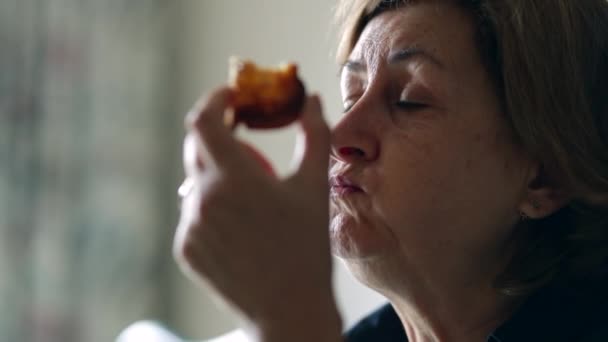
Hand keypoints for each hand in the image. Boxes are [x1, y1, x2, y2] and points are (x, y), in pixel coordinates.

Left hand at [173, 87, 341, 339]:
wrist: (289, 309)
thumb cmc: (307, 248)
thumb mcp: (314, 187)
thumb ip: (314, 135)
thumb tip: (314, 101)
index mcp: (232, 179)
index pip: (203, 120)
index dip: (214, 100)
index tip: (231, 98)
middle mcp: (202, 200)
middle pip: (196, 148)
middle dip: (218, 136)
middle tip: (243, 138)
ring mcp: (189, 226)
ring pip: (196, 183)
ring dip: (217, 176)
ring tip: (250, 198)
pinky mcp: (185, 249)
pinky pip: (193, 213)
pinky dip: (212, 208)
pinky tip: (241, 228)